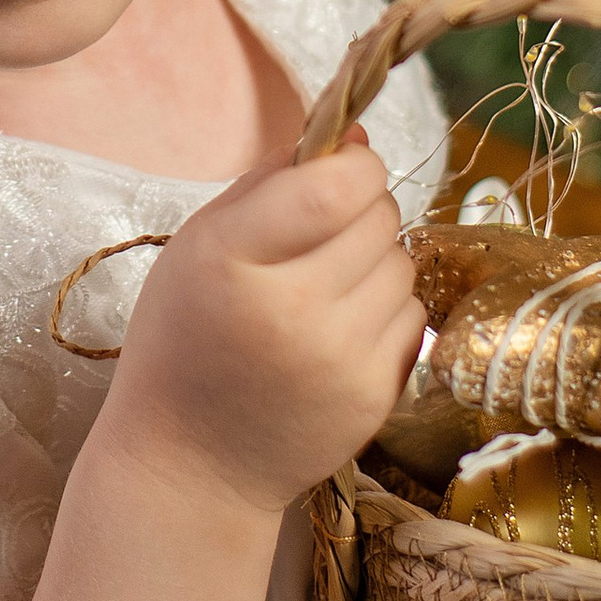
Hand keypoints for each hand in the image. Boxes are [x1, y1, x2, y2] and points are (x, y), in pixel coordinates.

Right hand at [105, 142, 420, 519]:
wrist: (192, 465)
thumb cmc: (187, 341)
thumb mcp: (198, 245)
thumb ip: (270, 181)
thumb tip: (354, 135)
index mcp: (233, 260)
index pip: (337, 185)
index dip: (354, 164)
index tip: (340, 169)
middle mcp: (292, 310)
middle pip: (378, 218)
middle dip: (359, 212)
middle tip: (318, 240)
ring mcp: (340, 360)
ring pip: (403, 265)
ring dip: (374, 263)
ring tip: (325, 291)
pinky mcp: (374, 397)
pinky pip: (413, 318)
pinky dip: (384, 314)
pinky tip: (338, 333)